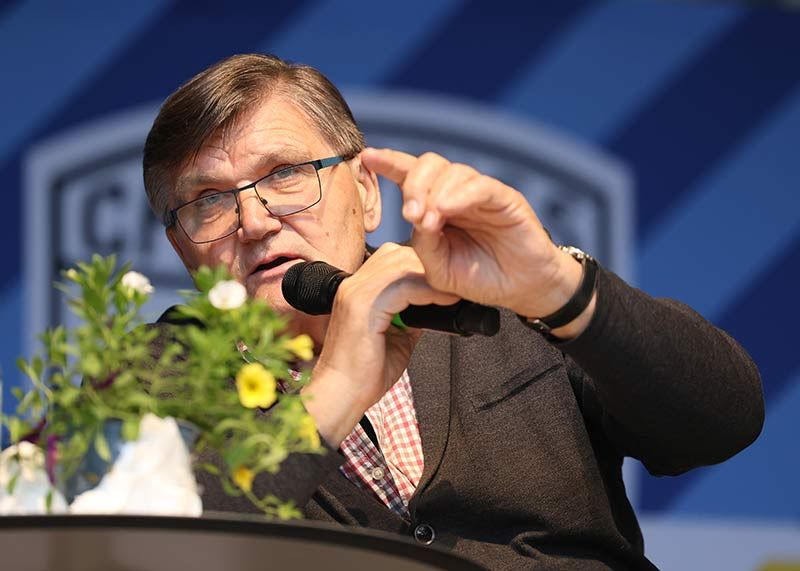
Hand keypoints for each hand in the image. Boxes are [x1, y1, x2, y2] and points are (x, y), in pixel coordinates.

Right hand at [301, 244, 458, 445]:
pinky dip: (427, 291)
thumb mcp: (398, 337)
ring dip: (431, 277)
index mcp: (359, 290)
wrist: (342, 395)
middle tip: (455, 283)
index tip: (448, 282)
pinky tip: (444, 302)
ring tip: (453, 292)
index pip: (392, 258)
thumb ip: (412, 316)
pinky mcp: (362, 306)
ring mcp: (355, 293)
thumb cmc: (365, 373)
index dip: (422, 266)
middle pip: (397, 254)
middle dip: (429, 266)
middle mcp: (354, 285)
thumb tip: (435, 305)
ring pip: (400, 265)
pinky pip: (402, 286)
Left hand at [360, 148, 584, 320]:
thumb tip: (416, 217)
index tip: (367, 157)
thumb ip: (424, 244)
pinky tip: (447, 209)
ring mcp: (480, 194)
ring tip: (430, 222)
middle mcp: (456, 194)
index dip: (389, 163)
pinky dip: (459, 194)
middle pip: (428, 165)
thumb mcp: (440, 268)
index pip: (410, 176)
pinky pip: (479, 186)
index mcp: (436, 206)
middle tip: (409, 214)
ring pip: (452, 171)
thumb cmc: (480, 277)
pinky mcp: (505, 198)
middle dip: (413, 185)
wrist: (521, 290)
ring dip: (434, 193)